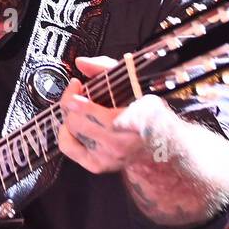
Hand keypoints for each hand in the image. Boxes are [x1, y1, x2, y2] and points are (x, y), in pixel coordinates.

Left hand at [57, 55, 179, 173]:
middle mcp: (119, 143)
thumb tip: (81, 63)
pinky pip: (68, 148)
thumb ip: (107, 69)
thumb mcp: (136, 86)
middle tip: (75, 94)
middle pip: (76, 121)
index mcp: (133, 121)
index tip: (76, 85)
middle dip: (70, 103)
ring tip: (77, 109)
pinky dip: (65, 133)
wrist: (163, 147)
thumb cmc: (150, 115)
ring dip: (70, 116)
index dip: (75, 96)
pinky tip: (73, 125)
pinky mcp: (98, 165)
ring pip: (70, 132)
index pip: (90, 112)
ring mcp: (108, 157)